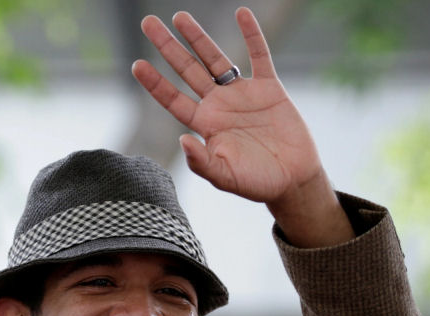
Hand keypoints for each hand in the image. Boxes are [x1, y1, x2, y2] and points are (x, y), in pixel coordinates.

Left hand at [133, 7, 352, 245]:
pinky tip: (242, 13)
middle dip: (168, 47)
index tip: (136, 64)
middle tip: (148, 23)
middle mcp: (219, 106)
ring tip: (179, 16)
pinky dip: (252, 35)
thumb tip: (182, 139)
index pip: (173, 99)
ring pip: (216, 59)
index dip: (155, 82)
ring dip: (198, 37)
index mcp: (205, 125)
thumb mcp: (226, 178)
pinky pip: (260, 56)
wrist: (293, 180)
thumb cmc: (257, 183)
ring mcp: (243, 94)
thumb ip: (202, 162)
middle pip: (187, 70)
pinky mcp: (270, 89)